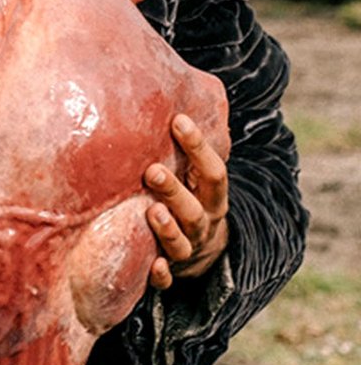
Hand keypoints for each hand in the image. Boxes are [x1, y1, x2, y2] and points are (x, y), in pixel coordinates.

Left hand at [144, 113, 228, 289]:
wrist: (204, 253)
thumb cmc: (189, 198)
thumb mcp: (195, 175)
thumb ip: (184, 148)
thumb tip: (160, 86)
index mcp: (212, 197)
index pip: (213, 171)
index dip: (198, 146)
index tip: (178, 120)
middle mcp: (204, 223)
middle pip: (194, 208)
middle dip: (174, 189)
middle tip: (151, 170)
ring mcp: (190, 249)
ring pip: (182, 242)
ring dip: (168, 229)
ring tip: (151, 211)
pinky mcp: (172, 272)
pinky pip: (168, 279)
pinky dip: (161, 274)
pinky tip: (153, 266)